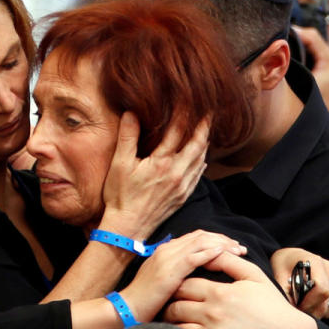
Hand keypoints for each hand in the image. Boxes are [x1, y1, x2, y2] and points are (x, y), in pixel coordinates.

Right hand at [100, 112, 207, 238]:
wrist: (128, 228)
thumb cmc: (120, 196)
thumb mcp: (119, 164)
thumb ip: (127, 137)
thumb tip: (132, 113)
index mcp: (162, 162)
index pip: (177, 131)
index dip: (184, 114)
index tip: (189, 101)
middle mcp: (177, 172)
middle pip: (197, 144)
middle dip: (203, 127)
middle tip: (208, 113)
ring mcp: (182, 185)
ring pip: (201, 159)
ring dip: (204, 144)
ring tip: (206, 132)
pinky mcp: (182, 196)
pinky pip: (198, 175)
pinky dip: (202, 163)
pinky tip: (201, 158)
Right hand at [119, 230, 245, 322]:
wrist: (128, 307)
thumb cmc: (146, 299)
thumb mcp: (162, 280)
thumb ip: (176, 272)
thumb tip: (194, 273)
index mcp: (166, 250)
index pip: (196, 237)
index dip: (216, 239)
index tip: (232, 247)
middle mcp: (167, 249)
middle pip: (201, 236)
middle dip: (223, 239)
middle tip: (240, 247)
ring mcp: (168, 258)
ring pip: (200, 242)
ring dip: (222, 244)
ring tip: (237, 250)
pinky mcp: (170, 270)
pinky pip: (194, 257)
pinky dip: (210, 253)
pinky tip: (224, 254)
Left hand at [165, 252, 316, 328]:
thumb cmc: (272, 307)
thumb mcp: (254, 277)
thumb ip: (229, 262)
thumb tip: (209, 251)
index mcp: (220, 293)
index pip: (184, 284)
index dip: (176, 285)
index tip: (174, 288)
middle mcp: (213, 312)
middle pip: (175, 305)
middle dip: (169, 304)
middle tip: (167, 306)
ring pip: (176, 325)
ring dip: (171, 323)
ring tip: (171, 321)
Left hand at [270, 247, 328, 318]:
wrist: (292, 257)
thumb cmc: (283, 265)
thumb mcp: (278, 275)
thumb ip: (284, 292)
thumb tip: (292, 311)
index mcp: (315, 262)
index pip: (321, 289)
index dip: (310, 303)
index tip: (297, 308)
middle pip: (327, 299)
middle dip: (311, 310)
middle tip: (297, 311)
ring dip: (316, 311)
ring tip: (302, 306)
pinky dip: (322, 310)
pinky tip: (311, 304)